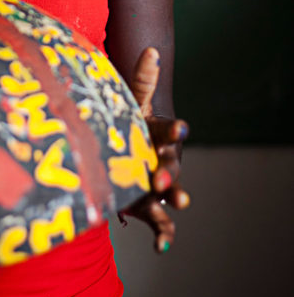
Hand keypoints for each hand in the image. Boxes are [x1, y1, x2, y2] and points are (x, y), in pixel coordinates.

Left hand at [121, 47, 189, 252]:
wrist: (117, 152)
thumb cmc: (126, 126)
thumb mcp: (132, 104)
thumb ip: (142, 81)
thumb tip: (152, 49)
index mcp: (156, 136)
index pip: (167, 132)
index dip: (173, 131)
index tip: (179, 128)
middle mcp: (160, 161)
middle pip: (170, 166)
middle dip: (168, 172)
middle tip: (160, 177)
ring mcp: (155, 186)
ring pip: (170, 195)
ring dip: (174, 200)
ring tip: (176, 204)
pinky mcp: (147, 207)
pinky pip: (161, 224)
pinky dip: (164, 236)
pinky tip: (161, 247)